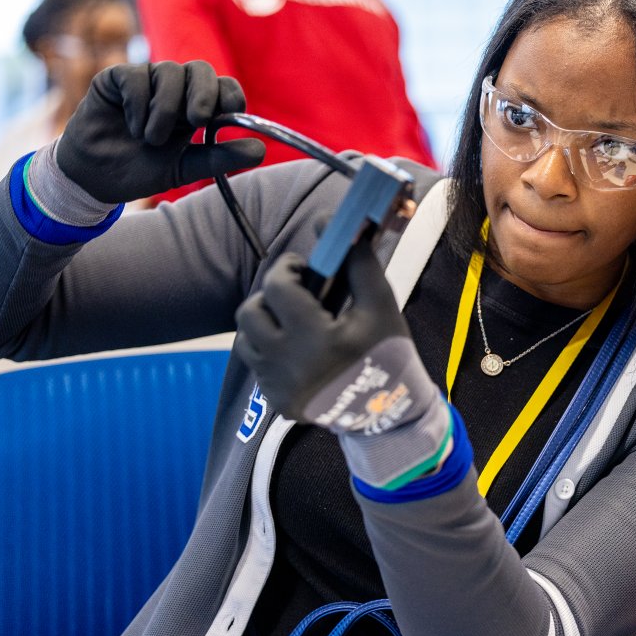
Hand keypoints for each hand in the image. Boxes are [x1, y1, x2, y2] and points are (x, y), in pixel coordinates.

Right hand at [56, 61, 264, 203]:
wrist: (96, 178)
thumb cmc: (142, 169)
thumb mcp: (185, 168)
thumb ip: (220, 157)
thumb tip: (260, 150)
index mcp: (196, 108)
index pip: (223, 87)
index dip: (230, 94)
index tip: (231, 112)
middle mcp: (175, 90)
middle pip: (201, 69)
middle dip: (203, 92)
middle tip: (197, 119)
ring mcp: (146, 81)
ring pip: (169, 71)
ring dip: (165, 107)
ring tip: (152, 139)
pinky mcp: (116, 78)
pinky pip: (136, 76)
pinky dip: (138, 104)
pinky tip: (133, 127)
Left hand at [234, 241, 450, 486]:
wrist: (389, 413)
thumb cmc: (388, 353)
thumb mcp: (381, 305)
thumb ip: (358, 261)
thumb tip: (329, 221)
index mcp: (316, 338)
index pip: (277, 286)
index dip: (287, 268)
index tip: (303, 268)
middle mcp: (288, 365)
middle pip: (250, 313)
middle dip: (269, 296)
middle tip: (294, 295)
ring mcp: (278, 387)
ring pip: (245, 340)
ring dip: (264, 323)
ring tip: (292, 322)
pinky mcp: (276, 402)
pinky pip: (257, 366)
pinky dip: (270, 352)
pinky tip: (297, 351)